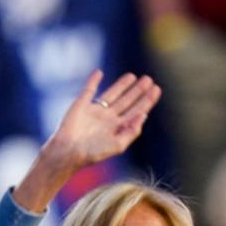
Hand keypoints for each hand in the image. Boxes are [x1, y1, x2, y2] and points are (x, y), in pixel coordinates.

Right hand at [13, 71, 161, 211]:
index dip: (146, 101)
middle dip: (138, 91)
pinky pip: (88, 90)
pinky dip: (93, 81)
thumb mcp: (118, 146)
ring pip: (112, 94)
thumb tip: (144, 115)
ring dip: (122, 85)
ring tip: (133, 76)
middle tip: (149, 79)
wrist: (68, 152)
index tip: (156, 90)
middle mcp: (108, 119)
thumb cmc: (93, 153)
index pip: (136, 111)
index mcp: (117, 128)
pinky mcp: (81, 105)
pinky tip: (99, 72)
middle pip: (127, 101)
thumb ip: (132, 131)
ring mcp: (95, 111)